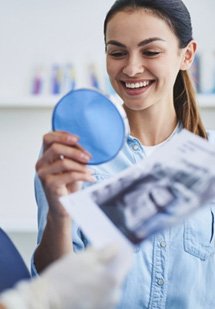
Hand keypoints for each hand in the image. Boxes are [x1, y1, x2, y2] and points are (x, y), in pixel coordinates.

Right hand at [0, 245, 132, 308]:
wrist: (44, 302)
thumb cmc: (62, 279)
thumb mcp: (84, 257)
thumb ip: (105, 251)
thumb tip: (116, 246)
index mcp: (113, 279)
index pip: (127, 260)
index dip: (121, 250)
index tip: (115, 244)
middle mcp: (114, 295)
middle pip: (118, 273)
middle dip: (109, 263)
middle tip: (95, 256)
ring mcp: (106, 306)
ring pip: (109, 284)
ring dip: (102, 276)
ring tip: (84, 272)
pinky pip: (102, 295)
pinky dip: (96, 288)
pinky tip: (82, 283)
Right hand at [36, 131, 94, 216]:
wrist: (64, 206)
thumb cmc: (68, 185)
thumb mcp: (71, 166)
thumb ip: (72, 154)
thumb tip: (82, 144)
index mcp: (45, 156)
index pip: (48, 138)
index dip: (62, 135)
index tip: (77, 139)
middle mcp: (41, 164)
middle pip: (55, 148)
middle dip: (75, 151)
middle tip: (88, 157)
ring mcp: (43, 174)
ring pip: (64, 162)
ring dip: (81, 165)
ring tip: (90, 170)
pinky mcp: (50, 185)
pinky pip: (70, 175)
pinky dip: (83, 175)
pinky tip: (91, 177)